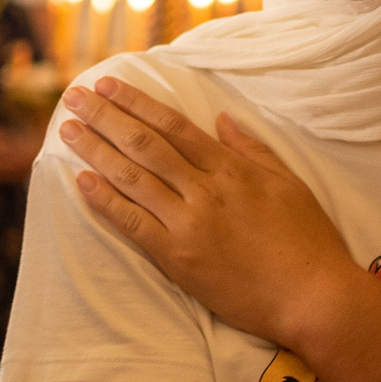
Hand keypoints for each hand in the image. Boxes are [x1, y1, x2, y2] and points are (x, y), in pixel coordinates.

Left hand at [59, 75, 357, 349]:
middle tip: (74, 96)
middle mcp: (206, 190)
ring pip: (132, 178)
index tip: (110, 85)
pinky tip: (81, 181)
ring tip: (68, 130)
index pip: (174, 125)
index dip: (137, 102)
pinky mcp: (178, 258)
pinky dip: (105, 201)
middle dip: (106, 116)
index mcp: (233, 169)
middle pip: (145, 144)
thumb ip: (253, 150)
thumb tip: (222, 118)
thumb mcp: (289, 184)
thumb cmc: (308, 241)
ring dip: (96, 151)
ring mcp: (189, 224)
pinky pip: (132, 224)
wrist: (312, 297)